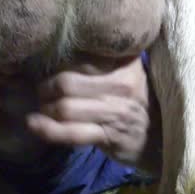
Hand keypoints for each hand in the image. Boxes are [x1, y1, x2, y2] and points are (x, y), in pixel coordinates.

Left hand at [26, 55, 160, 171]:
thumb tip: (61, 56)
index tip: (47, 72)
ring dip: (45, 110)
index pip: (79, 58)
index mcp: (124, 63)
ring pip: (65, 108)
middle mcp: (121, 85)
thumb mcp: (127, 74)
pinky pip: (72, 133)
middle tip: (41, 94)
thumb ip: (102, 62)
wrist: (160, 137)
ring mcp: (116, 112)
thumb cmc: (136, 102)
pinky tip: (34, 125)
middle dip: (45, 90)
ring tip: (40, 111)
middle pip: (66, 83)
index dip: (56, 66)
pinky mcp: (109, 136)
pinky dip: (48, 130)